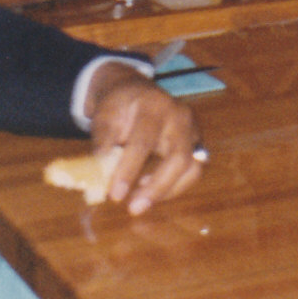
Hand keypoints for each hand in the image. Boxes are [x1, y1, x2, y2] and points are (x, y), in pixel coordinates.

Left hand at [84, 62, 202, 214]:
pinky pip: (192, 172)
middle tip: (134, 208)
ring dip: (168, 191)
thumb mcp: (103, 117)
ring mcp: (193, 130)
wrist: (135, 90)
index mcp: (154, 106)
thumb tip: (101, 174)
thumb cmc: (118, 105)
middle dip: (157, 188)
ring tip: (140, 201)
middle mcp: (180, 117)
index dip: (129, 170)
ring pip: (193, 169)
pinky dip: (173, 186)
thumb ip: (103, 143)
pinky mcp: (197, 144)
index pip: (144, 142)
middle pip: (179, 158)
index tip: (115, 195)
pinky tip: (149, 188)